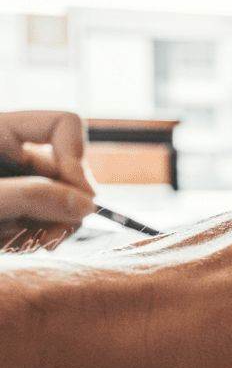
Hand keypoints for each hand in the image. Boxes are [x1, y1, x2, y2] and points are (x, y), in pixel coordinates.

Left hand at [0, 111, 95, 250]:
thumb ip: (32, 196)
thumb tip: (87, 206)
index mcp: (2, 132)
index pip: (64, 124)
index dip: (76, 157)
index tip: (75, 195)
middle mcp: (14, 153)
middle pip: (70, 168)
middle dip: (68, 203)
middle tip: (53, 236)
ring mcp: (18, 182)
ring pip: (66, 198)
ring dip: (56, 225)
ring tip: (32, 243)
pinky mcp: (17, 208)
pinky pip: (50, 218)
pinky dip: (42, 235)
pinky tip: (20, 243)